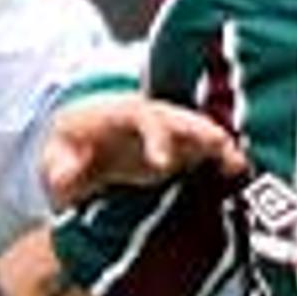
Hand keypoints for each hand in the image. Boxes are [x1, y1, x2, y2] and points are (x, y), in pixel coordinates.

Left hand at [40, 92, 242, 208]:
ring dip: (219, 143)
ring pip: (198, 129)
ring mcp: (169, 130)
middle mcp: (149, 116)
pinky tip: (241, 171)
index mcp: (119, 115)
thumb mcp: (55, 159)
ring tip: (239, 162)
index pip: (141, 118)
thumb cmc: (69, 150)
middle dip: (198, 130)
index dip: (156, 137)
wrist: (83, 142)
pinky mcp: (181, 148)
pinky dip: (223, 157)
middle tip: (219, 146)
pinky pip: (207, 148)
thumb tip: (65, 180)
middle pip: (178, 117)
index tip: (164, 163)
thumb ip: (60, 169)